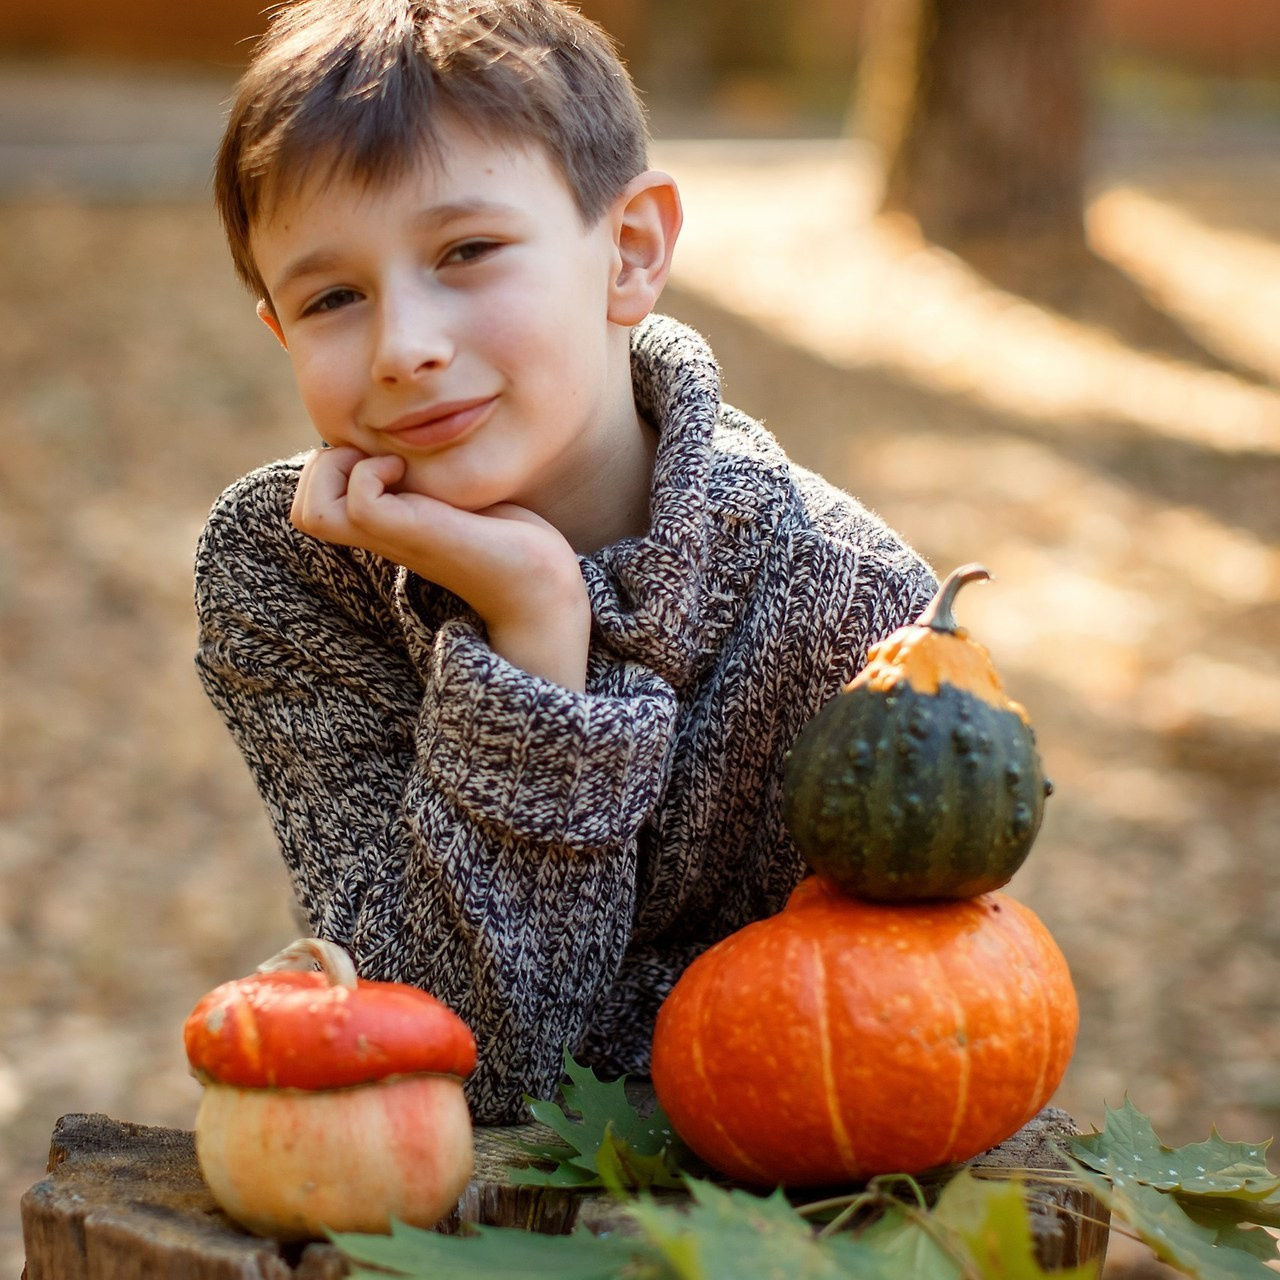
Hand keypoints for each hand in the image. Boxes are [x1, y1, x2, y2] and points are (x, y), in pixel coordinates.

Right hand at [291, 447, 590, 689]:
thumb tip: (421, 440)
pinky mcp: (418, 536)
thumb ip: (433, 475)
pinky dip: (374, 473)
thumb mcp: (459, 495)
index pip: (314, 504)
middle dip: (324, 466)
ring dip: (341, 469)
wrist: (542, 585)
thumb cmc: (510, 540)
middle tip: (377, 459)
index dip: (331, 468)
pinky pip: (361, 501)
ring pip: (313, 510)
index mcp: (386, 528)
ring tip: (390, 465)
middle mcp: (383, 536)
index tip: (380, 455)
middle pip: (303, 510)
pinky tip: (410, 472)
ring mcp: (396, 539)